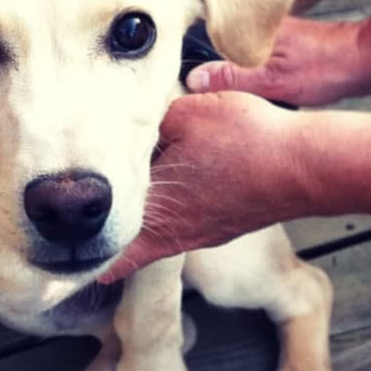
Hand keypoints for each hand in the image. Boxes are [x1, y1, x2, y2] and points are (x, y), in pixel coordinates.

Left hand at [99, 92, 304, 281]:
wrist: (306, 167)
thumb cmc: (247, 141)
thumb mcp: (188, 115)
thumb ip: (151, 124)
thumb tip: (129, 126)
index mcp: (158, 213)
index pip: (110, 248)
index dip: (85, 251)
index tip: (64, 255)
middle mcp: (177, 234)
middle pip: (130, 249)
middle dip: (106, 241)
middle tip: (81, 236)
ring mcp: (202, 234)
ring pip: (157, 239)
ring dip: (137, 228)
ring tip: (117, 214)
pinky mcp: (222, 226)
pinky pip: (183, 227)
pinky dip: (168, 217)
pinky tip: (171, 193)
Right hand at [186, 16, 362, 105]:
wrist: (369, 60)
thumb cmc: (327, 68)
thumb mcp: (273, 80)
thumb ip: (232, 78)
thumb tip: (193, 79)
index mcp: (249, 32)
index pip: (205, 43)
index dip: (194, 67)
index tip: (187, 87)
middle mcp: (257, 31)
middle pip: (218, 54)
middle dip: (213, 76)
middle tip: (211, 98)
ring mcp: (270, 40)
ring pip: (237, 61)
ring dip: (234, 80)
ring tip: (234, 98)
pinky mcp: (282, 50)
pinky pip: (254, 65)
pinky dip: (253, 80)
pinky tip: (260, 94)